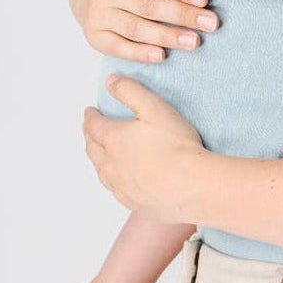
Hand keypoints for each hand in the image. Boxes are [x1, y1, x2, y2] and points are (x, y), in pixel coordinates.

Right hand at [70, 0, 218, 62]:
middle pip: (148, 5)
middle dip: (182, 16)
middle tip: (211, 23)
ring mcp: (98, 14)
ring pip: (136, 28)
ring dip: (167, 36)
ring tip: (195, 42)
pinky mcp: (95, 36)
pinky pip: (118, 47)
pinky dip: (140, 53)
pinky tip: (162, 56)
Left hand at [84, 76, 205, 222]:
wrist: (193, 185)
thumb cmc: (177, 146)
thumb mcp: (155, 108)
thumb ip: (130, 91)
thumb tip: (111, 81)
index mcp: (113, 139)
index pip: (93, 125)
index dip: (90, 116)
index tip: (90, 111)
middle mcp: (110, 164)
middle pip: (92, 148)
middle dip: (90, 136)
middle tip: (91, 130)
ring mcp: (119, 185)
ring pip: (100, 170)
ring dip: (98, 158)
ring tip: (101, 153)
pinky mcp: (131, 201)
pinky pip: (113, 188)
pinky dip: (111, 178)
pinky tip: (119, 177)